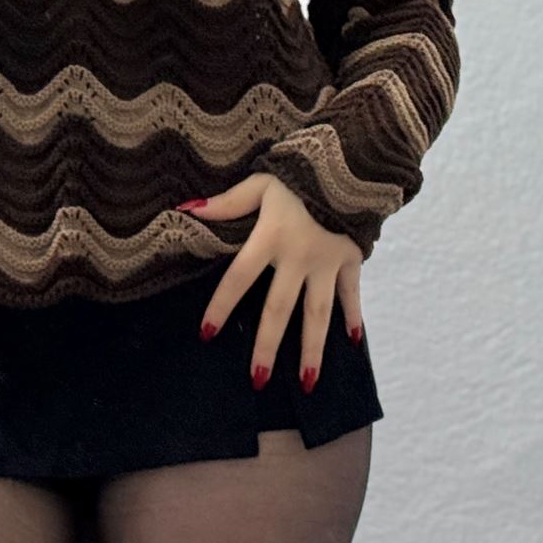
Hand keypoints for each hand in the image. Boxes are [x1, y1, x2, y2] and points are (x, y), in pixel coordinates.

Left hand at [176, 173, 364, 393]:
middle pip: (279, 308)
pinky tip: (353, 342)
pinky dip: (354, 316)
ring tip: (306, 383)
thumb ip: (228, 202)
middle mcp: (299, 256)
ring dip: (312, 349)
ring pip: (318, 313)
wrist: (350, 159)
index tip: (207, 334)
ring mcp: (327, 262)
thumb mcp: (261, 183)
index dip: (221, 305)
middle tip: (257, 380)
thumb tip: (187, 209)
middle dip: (267, 346)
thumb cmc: (299, 170)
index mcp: (271, 237)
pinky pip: (352, 293)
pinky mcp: (351, 259)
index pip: (239, 277)